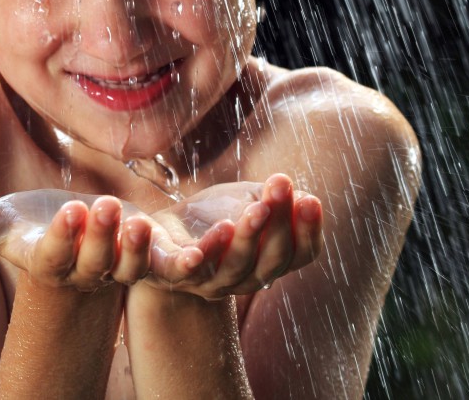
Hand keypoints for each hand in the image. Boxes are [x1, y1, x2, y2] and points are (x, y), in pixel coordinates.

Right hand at [0, 185, 204, 289]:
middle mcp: (91, 273)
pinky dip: (205, 252)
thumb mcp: (2, 225)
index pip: (54, 257)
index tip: (67, 210)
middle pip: (98, 262)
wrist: (79, 245)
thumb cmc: (33, 228)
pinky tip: (224, 231)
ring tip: (146, 220)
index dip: (62, 238)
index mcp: (52, 264)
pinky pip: (184, 265)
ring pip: (141, 267)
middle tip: (103, 206)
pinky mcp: (161, 262)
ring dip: (146, 249)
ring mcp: (128, 271)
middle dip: (101, 237)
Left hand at [143, 173, 323, 298]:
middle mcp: (242, 279)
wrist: (158, 231)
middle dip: (278, 223)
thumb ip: (272, 201)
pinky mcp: (168, 274)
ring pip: (231, 268)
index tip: (310, 200)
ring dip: (245, 238)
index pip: (299, 255)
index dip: (308, 231)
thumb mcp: (246, 200)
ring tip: (255, 209)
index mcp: (266, 262)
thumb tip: (299, 196)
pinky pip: (180, 272)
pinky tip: (194, 253)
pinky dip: (188, 262)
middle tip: (281, 186)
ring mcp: (206, 282)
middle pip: (269, 260)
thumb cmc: (211, 216)